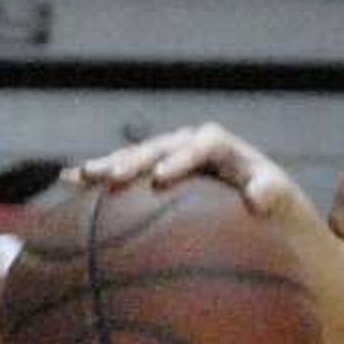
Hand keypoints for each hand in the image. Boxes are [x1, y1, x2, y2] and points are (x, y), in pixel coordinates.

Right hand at [61, 125, 300, 217]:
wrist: (257, 198)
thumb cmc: (270, 197)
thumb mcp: (278, 194)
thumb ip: (270, 191)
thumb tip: (259, 199)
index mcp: (218, 144)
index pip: (199, 145)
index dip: (179, 158)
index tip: (161, 178)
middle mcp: (187, 143)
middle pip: (156, 146)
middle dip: (133, 160)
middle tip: (112, 177)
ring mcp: (166, 155)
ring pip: (133, 157)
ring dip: (106, 166)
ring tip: (80, 177)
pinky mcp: (151, 171)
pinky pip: (122, 172)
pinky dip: (97, 177)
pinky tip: (66, 183)